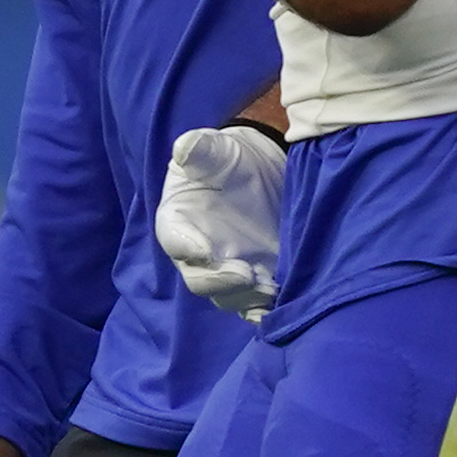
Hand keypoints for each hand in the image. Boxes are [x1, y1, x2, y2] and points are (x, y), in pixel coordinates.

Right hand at [155, 120, 287, 317]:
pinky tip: (281, 301)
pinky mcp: (255, 278)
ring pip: (230, 296)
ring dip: (248, 297)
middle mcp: (197, 255)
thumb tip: (184, 147)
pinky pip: (253, 304)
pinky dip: (264, 308)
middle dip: (223, 281)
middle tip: (248, 273)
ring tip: (271, 287)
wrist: (258, 170)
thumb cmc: (225, 159)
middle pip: (201, 280)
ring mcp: (226, 270)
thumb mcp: (213, 148)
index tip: (205, 252)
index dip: (187, 248)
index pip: (175, 241)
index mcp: (177, 223)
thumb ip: (198, 149)